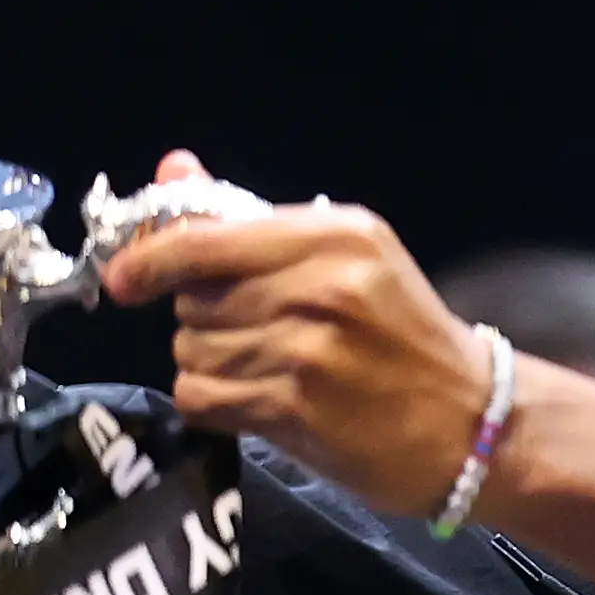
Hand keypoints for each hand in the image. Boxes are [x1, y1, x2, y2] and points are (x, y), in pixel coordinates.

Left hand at [102, 154, 502, 519]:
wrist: (472, 425)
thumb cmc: (406, 340)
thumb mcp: (349, 260)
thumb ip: (253, 220)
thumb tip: (173, 169)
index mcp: (336, 233)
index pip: (206, 235)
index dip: (150, 257)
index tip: (122, 280)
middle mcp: (321, 283)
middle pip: (194, 296)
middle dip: (204, 319)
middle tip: (255, 337)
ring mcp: (307, 348)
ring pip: (192, 349)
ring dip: (211, 365)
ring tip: (266, 373)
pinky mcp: (296, 408)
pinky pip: (203, 396)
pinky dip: (214, 404)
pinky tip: (256, 404)